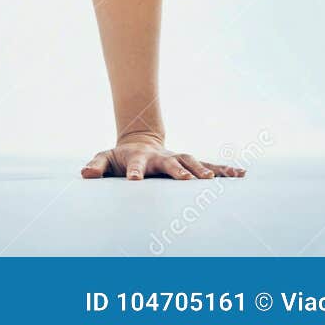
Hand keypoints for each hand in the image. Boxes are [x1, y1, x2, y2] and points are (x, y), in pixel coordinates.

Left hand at [81, 137, 245, 180]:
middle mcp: (162, 157)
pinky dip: (224, 170)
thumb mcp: (104, 159)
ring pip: (193, 162)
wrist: (140, 142)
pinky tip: (240, 175)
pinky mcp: (190, 163)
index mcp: (139, 158)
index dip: (133, 172)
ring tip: (213, 181)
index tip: (134, 181)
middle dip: (178, 171)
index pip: (134, 164)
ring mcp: (177, 158)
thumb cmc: (120, 157)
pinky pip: (210, 166)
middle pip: (170, 163)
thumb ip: (96, 166)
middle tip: (185, 180)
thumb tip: (85, 174)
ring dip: (203, 170)